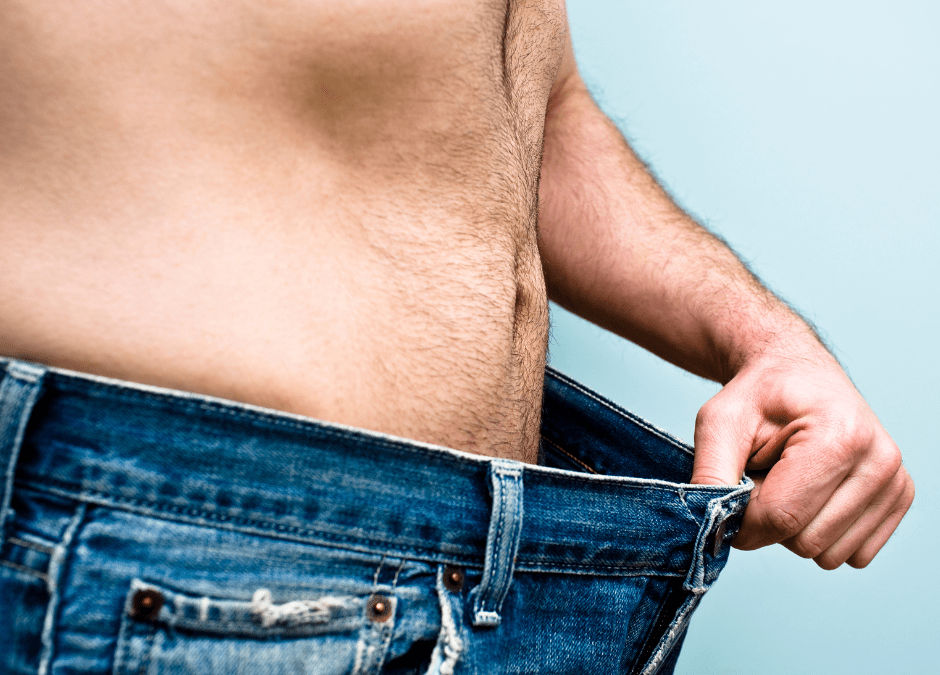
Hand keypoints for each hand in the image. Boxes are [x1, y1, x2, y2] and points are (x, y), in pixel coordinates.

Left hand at [690, 341, 913, 568]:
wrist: (796, 375)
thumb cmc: (758, 396)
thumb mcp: (719, 422)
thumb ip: (710, 475)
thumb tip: (712, 531)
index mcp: (838, 436)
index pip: (782, 517)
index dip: (743, 522)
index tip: (730, 498)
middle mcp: (879, 460)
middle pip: (806, 541)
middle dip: (770, 519)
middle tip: (764, 476)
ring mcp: (895, 481)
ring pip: (828, 554)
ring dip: (796, 527)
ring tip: (789, 480)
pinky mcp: (899, 498)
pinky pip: (852, 553)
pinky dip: (822, 531)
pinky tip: (814, 492)